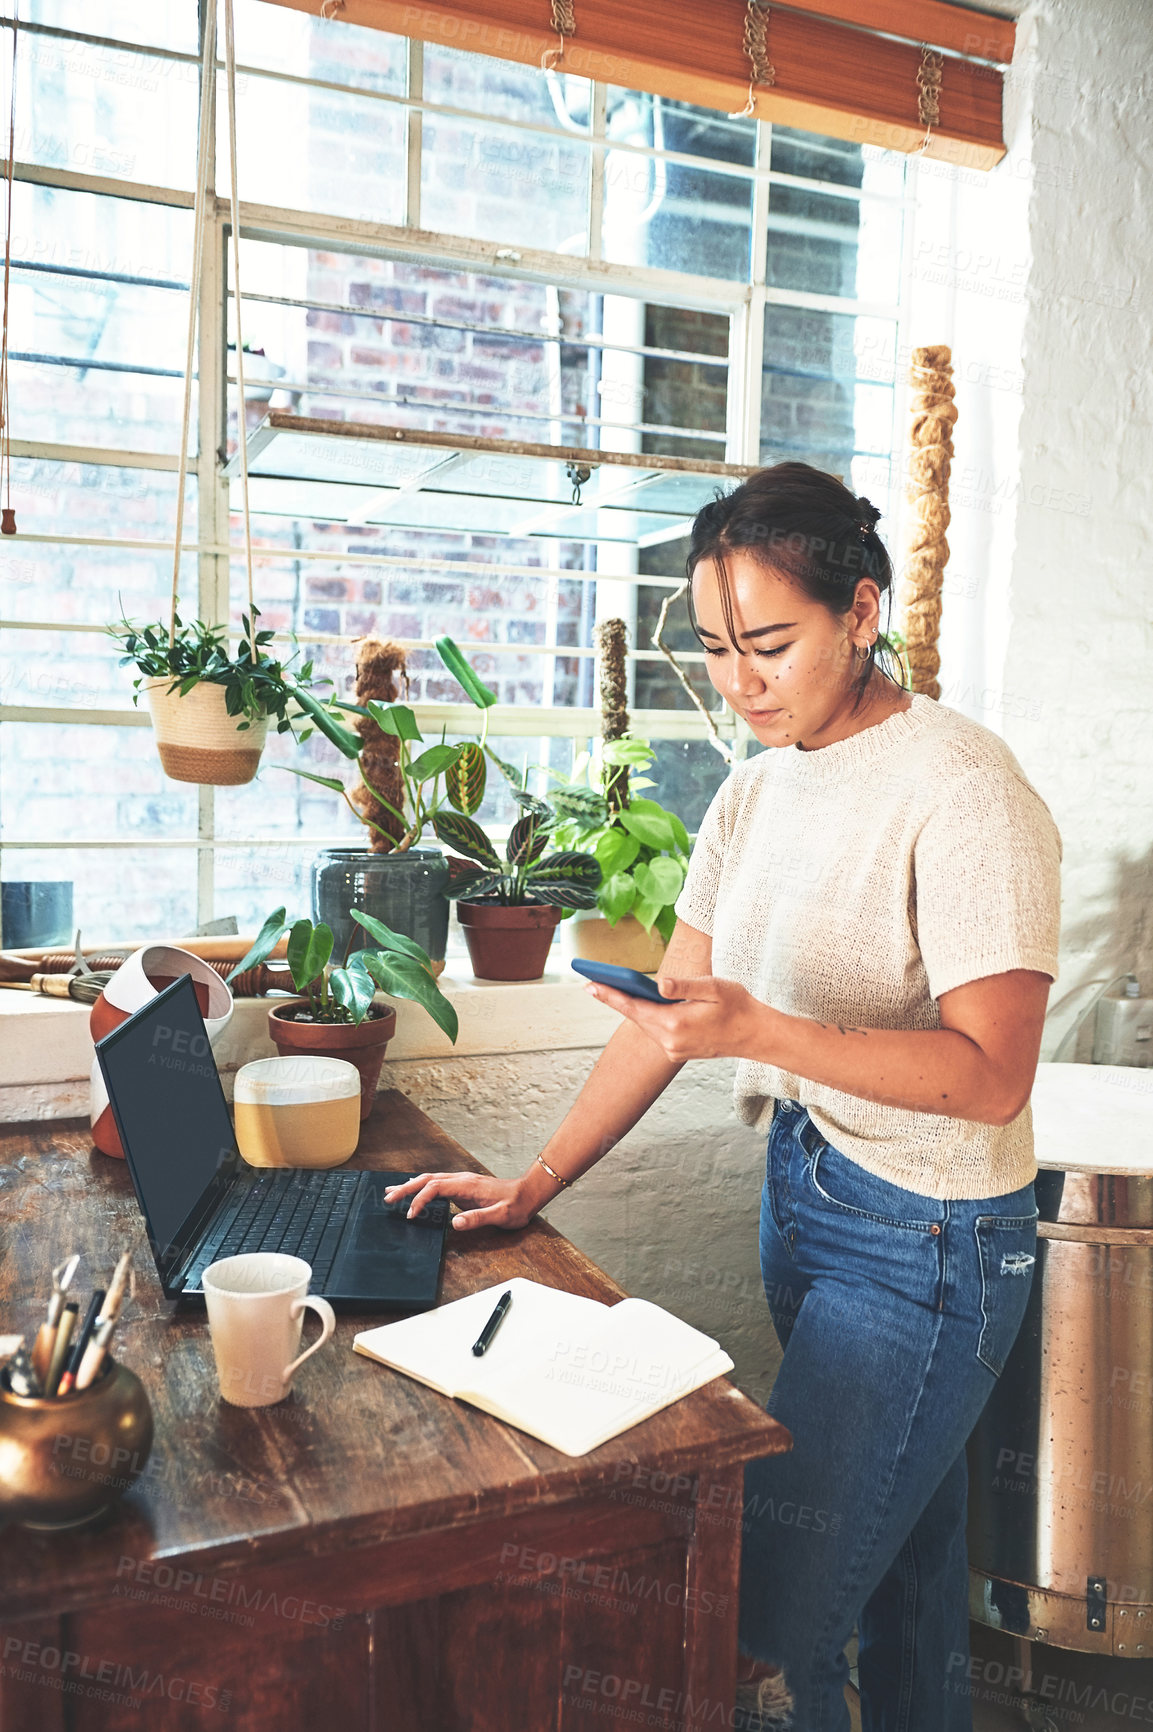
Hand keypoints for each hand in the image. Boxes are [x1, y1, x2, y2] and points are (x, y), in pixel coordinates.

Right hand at [383, 1171, 537, 1232]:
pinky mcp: (463, 1186)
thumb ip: (478, 1218)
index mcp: (466, 1185)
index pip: (435, 1188)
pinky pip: (437, 1183)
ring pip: (430, 1179)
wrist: (528, 1194)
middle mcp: (461, 1179)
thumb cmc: (516, 1205)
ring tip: (392, 1191)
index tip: (411, 1214)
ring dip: (411, 1185)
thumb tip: (455, 1222)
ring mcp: (461, 1181)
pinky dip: (422, 1186)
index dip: (420, 1200)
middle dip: (406, 1188)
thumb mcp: (500, 1216)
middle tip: (386, 1197)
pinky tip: (415, 1190)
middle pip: (427, 1179)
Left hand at [582, 974, 768, 1062]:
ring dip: (633, 1008)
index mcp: (676, 1024)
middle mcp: (670, 1041)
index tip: (589, 984)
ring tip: (613, 989)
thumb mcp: (713, 987)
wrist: (756, 1035)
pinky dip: (648, 1017)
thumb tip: (658, 983)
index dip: (609, 994)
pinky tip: (642, 1004)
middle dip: (616, 999)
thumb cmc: (738, 1006)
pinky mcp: (678, 1052)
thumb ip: (684, 985)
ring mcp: (673, 1050)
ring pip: (645, 1024)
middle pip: (635, 1016)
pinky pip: (656, 1031)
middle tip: (593, 982)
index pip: (634, 1007)